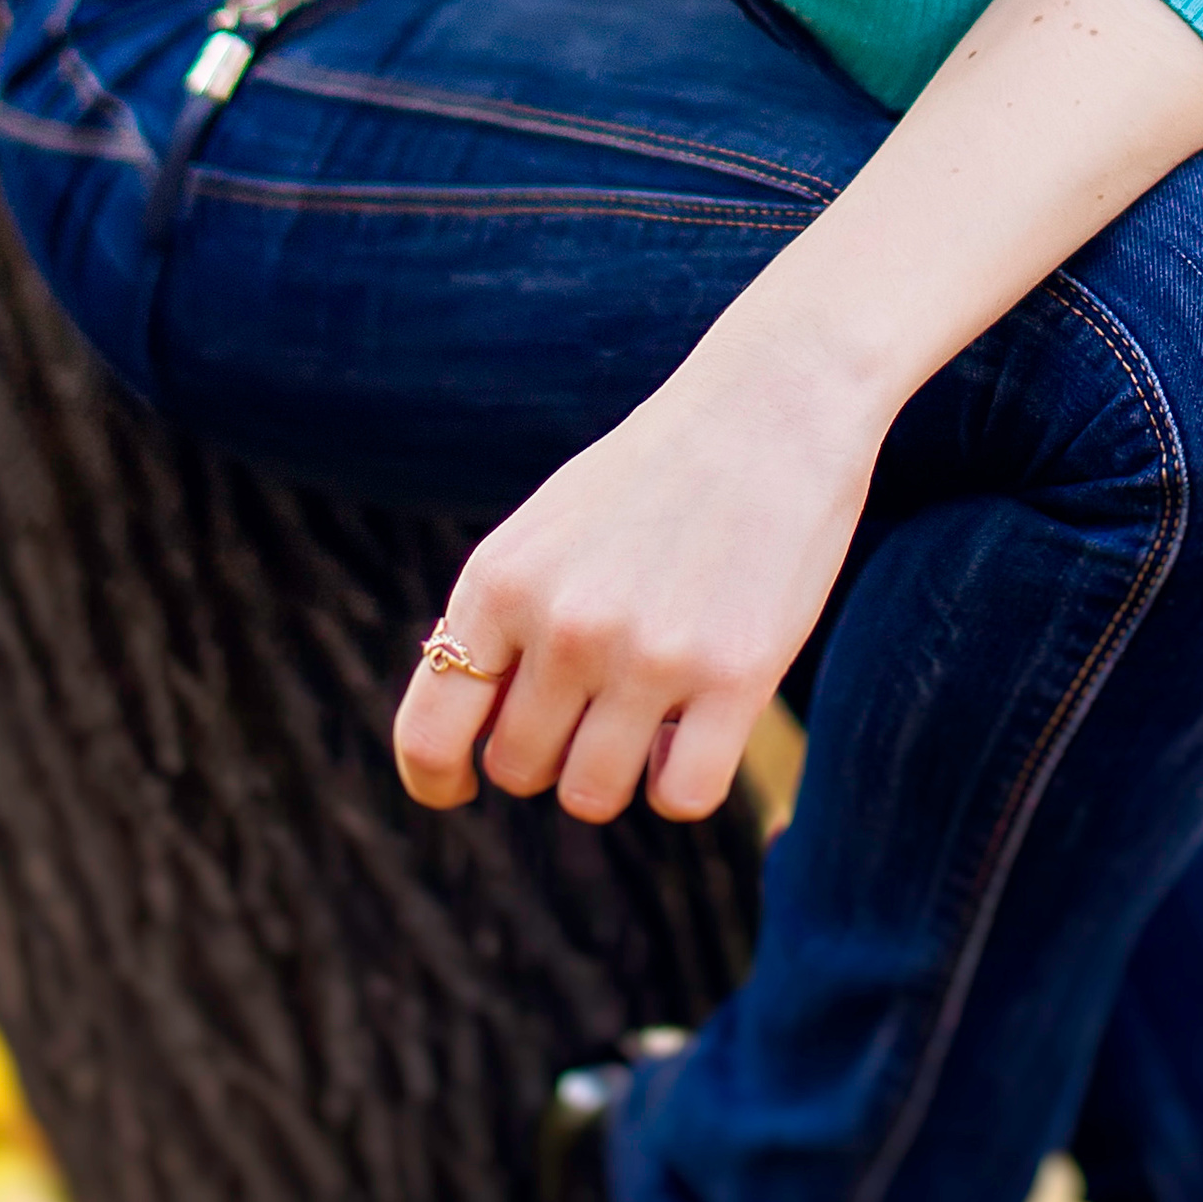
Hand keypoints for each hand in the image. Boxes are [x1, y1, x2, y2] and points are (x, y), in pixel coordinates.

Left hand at [392, 340, 881, 823]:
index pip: (429, 731)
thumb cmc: (659, 470)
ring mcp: (649, 654)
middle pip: (519, 769)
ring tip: (651, 711)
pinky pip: (683, 798)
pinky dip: (684, 781)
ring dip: (618, 770)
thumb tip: (474, 733)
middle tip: (597, 702)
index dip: (436, 779)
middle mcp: (564, 624)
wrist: (773, 402)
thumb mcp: (550, 527)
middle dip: (552, 750)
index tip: (459, 789)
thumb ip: (504, 619)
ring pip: (593, 795)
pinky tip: (700, 728)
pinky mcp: (736, 676)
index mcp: (502, 580)